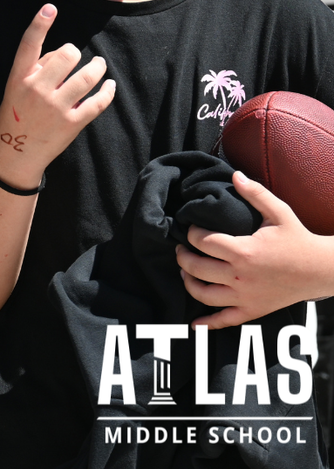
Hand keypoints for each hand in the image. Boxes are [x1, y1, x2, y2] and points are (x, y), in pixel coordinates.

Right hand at [0, 4, 114, 188]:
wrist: (16, 153)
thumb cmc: (18, 114)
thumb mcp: (16, 88)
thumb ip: (36, 69)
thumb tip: (65, 55)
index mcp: (19, 78)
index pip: (28, 45)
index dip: (39, 24)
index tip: (50, 7)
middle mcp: (36, 89)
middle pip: (67, 55)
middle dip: (76, 53)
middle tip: (80, 58)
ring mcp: (55, 107)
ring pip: (87, 76)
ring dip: (98, 67)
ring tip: (99, 65)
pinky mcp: (71, 123)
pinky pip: (97, 101)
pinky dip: (108, 91)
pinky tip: (109, 85)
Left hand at [176, 171, 333, 328]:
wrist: (320, 270)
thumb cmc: (298, 239)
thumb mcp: (279, 212)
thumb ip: (255, 193)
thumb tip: (234, 174)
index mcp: (244, 251)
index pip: (204, 242)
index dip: (191, 233)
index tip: (190, 228)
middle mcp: (241, 276)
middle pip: (197, 268)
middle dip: (183, 257)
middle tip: (180, 249)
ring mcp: (246, 296)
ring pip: (204, 295)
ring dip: (189, 283)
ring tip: (185, 272)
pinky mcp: (253, 310)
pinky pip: (225, 321)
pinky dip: (207, 324)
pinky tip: (194, 324)